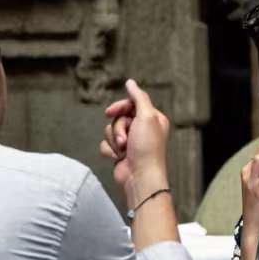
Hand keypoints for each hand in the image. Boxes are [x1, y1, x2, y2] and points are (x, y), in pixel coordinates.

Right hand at [100, 79, 172, 202]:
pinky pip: (106, 144)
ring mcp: (131, 141)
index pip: (130, 103)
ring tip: (124, 151)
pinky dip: (110, 150)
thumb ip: (139, 97)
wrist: (140, 177)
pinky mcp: (120, 153)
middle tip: (125, 140)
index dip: (119, 107)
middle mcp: (142, 128)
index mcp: (152, 118)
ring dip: (114, 140)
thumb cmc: (147, 148)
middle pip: (118, 117)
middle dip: (118, 128)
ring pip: (110, 130)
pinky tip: (118, 158)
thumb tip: (130, 82)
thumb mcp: (147, 116)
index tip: (110, 112)